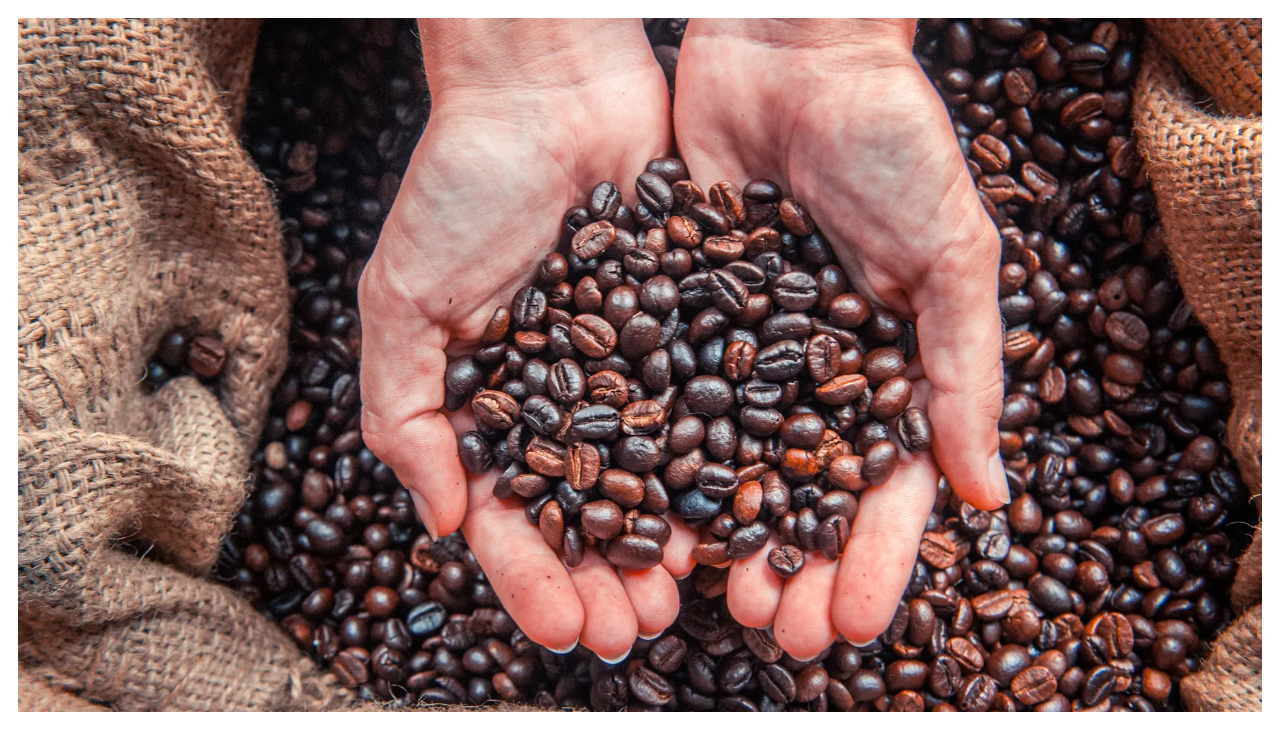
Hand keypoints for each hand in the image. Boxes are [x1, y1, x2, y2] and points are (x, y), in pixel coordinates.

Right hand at [359, 20, 696, 659]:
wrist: (550, 89)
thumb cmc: (461, 185)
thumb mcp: (404, 299)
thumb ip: (407, 412)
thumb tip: (439, 520)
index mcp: (494, 402)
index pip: (510, 511)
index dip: (532, 574)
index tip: (559, 626)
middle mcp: (564, 397)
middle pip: (587, 510)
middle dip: (604, 576)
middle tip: (629, 628)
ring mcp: (629, 367)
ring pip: (653, 475)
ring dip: (664, 541)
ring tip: (682, 595)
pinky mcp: (688, 328)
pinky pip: (705, 409)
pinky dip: (716, 464)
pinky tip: (730, 515)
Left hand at [672, 19, 1008, 656]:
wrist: (792, 50)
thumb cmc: (892, 140)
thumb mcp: (951, 255)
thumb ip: (964, 372)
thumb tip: (985, 496)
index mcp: (881, 366)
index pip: (879, 486)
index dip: (869, 557)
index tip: (850, 620)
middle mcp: (804, 370)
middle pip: (792, 490)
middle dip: (786, 563)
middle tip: (771, 627)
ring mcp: (732, 345)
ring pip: (718, 459)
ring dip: (712, 532)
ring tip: (699, 595)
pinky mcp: (669, 310)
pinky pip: (656, 395)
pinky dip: (646, 456)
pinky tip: (636, 513)